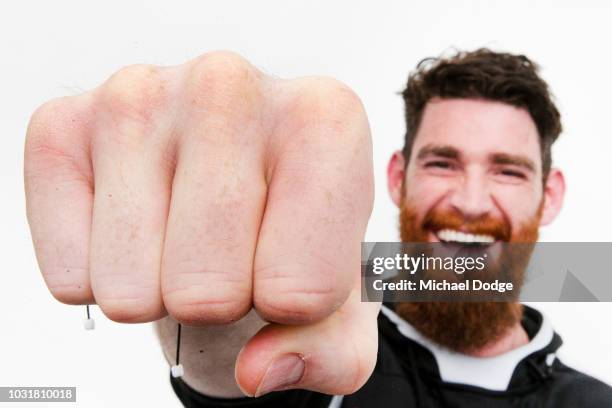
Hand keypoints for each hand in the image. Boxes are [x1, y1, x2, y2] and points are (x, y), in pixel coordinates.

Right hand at [24, 51, 378, 395]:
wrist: (225, 195)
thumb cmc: (289, 240)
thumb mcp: (336, 308)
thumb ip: (325, 354)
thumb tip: (257, 370)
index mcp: (325, 119)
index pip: (302, 288)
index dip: (291, 310)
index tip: (286, 268)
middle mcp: (231, 85)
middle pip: (210, 288)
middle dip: (218, 302)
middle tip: (227, 256)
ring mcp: (139, 95)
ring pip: (132, 287)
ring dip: (158, 291)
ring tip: (181, 240)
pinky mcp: (62, 125)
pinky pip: (69, 271)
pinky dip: (98, 278)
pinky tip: (132, 228)